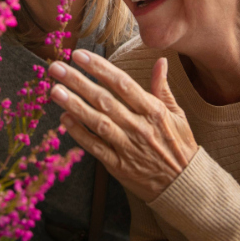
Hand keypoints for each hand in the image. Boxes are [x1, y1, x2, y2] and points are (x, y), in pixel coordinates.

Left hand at [48, 51, 197, 201]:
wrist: (185, 185)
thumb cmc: (179, 146)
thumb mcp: (177, 115)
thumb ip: (162, 87)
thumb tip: (160, 60)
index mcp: (153, 111)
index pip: (122, 84)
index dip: (100, 68)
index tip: (79, 55)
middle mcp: (139, 126)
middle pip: (105, 100)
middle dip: (78, 82)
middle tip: (56, 67)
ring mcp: (127, 147)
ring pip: (97, 122)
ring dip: (74, 106)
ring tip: (55, 91)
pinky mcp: (118, 166)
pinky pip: (95, 147)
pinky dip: (79, 133)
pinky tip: (64, 120)